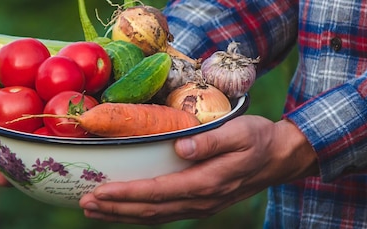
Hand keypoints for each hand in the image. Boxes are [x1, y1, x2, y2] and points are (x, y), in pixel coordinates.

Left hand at [78, 115, 318, 223]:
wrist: (281, 157)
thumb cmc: (259, 139)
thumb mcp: (239, 133)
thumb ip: (210, 141)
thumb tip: (181, 147)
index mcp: (206, 182)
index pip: (157, 192)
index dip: (126, 193)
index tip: (100, 191)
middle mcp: (199, 201)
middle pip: (149, 210)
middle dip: (115, 208)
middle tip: (85, 203)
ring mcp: (199, 206)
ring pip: (154, 217)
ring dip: (122, 215)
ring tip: (93, 211)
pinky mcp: (199, 204)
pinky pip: (163, 214)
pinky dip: (138, 215)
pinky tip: (122, 211)